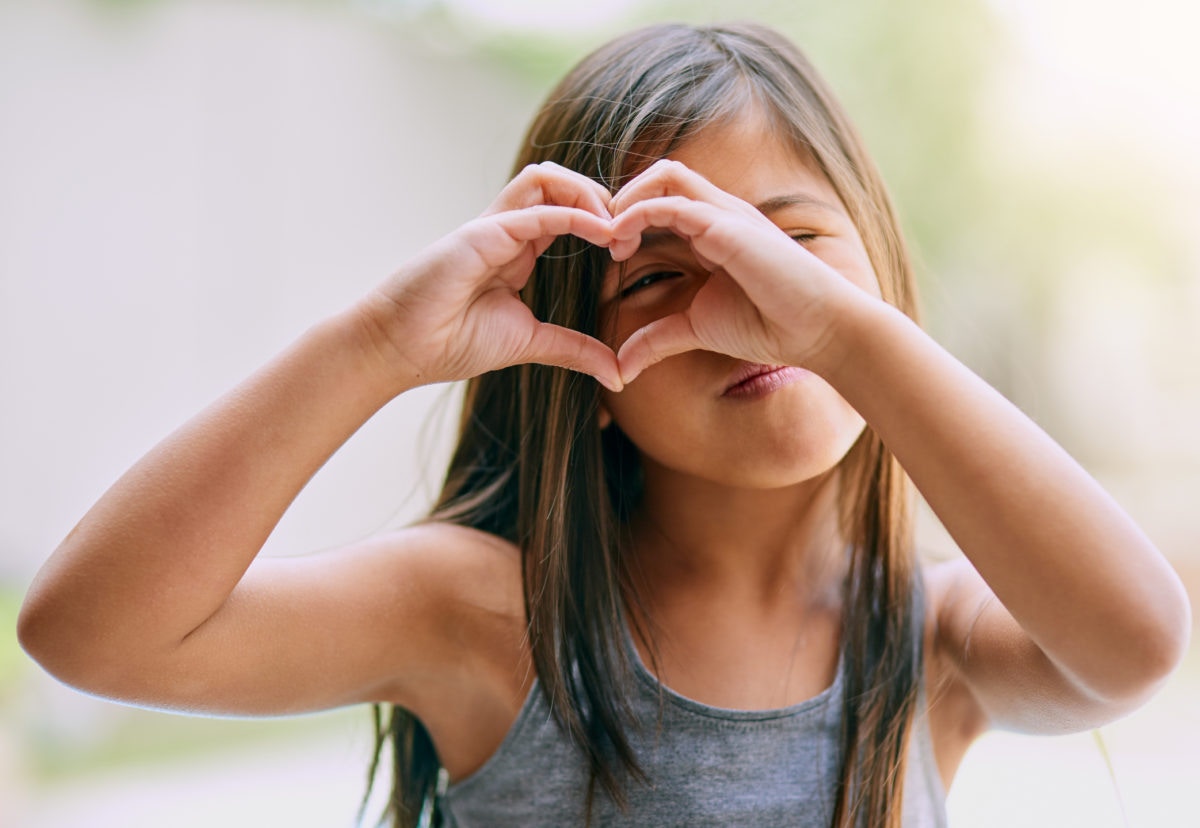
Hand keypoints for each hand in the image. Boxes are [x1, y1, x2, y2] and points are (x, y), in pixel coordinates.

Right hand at [360, 163, 622, 390]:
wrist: (400, 350)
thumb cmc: (452, 342)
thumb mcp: (530, 343)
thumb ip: (573, 348)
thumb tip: (617, 373)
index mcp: (518, 248)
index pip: (567, 210)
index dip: (604, 221)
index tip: (632, 252)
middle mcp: (506, 229)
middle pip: (560, 183)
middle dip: (604, 198)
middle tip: (632, 236)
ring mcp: (492, 227)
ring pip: (545, 179)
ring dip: (590, 194)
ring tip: (617, 230)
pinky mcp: (480, 235)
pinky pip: (535, 211)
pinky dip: (575, 214)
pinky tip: (603, 233)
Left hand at [607, 159, 876, 382]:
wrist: (818, 330)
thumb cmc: (767, 325)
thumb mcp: (696, 329)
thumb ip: (658, 339)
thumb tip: (620, 367)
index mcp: (711, 229)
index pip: (661, 199)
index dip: (627, 217)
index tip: (607, 254)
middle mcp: (718, 213)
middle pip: (660, 175)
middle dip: (622, 198)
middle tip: (601, 239)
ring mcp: (725, 214)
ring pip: (664, 176)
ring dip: (626, 199)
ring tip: (608, 237)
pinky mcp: (728, 226)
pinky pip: (672, 203)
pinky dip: (637, 214)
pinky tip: (618, 241)